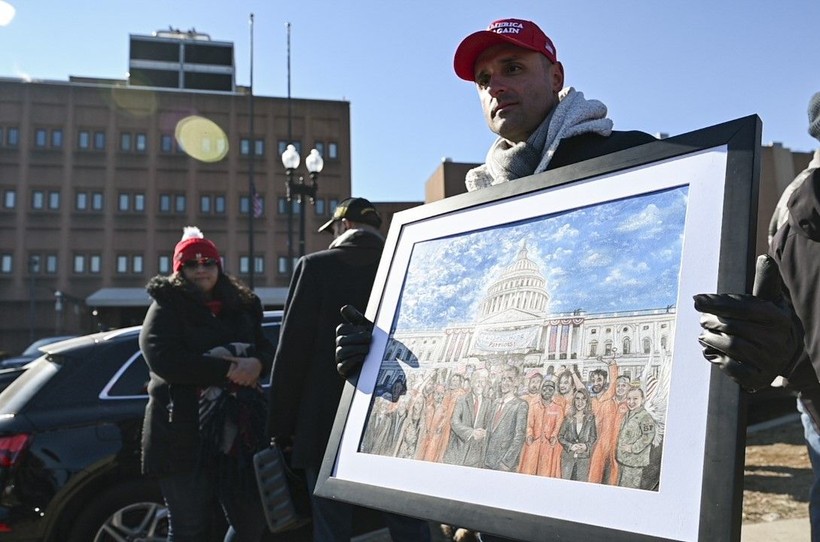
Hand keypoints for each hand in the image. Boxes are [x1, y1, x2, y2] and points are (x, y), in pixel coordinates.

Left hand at [225, 356, 261, 386]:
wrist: (258, 362)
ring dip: (240, 382)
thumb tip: (223, 356)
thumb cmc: (246, 361)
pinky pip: (246, 384)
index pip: (232, 376)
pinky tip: (245, 379)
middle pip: (236, 381)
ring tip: (241, 378)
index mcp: (240, 368)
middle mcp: (244, 373)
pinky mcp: (252, 379)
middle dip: (235, 379)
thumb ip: (230, 358)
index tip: (232, 375)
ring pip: (241, 383)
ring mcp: (248, 377)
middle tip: (237, 376)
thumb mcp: (238, 359)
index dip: (231, 376)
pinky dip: (245, 383)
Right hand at [335, 305, 373, 376]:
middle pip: (341, 340)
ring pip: (341, 352)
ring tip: (367, 350)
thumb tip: (343, 307)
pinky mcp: (343, 371)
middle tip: (370, 339)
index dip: (353, 329)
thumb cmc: (371, 341)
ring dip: (356, 350)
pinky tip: (362, 358)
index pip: (341, 329)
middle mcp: (339, 346)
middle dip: (357, 339)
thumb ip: (355, 316)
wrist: (379, 361)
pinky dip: (352, 361)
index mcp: (343, 334)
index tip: (366, 329)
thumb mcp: (365, 326)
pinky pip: (342, 366)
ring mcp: (340, 359)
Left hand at [693, 255, 802, 391]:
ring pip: (731, 346)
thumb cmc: (768, 322)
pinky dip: (716, 358)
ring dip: (710, 338)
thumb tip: (764, 257)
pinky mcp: (759, 379)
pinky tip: (710, 350)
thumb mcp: (769, 301)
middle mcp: (778, 341)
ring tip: (703, 333)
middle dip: (712, 321)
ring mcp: (770, 362)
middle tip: (702, 319)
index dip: (718, 302)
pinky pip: (732, 368)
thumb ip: (764, 281)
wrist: (783, 355)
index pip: (745, 307)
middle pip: (734, 327)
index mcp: (779, 318)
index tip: (696, 300)